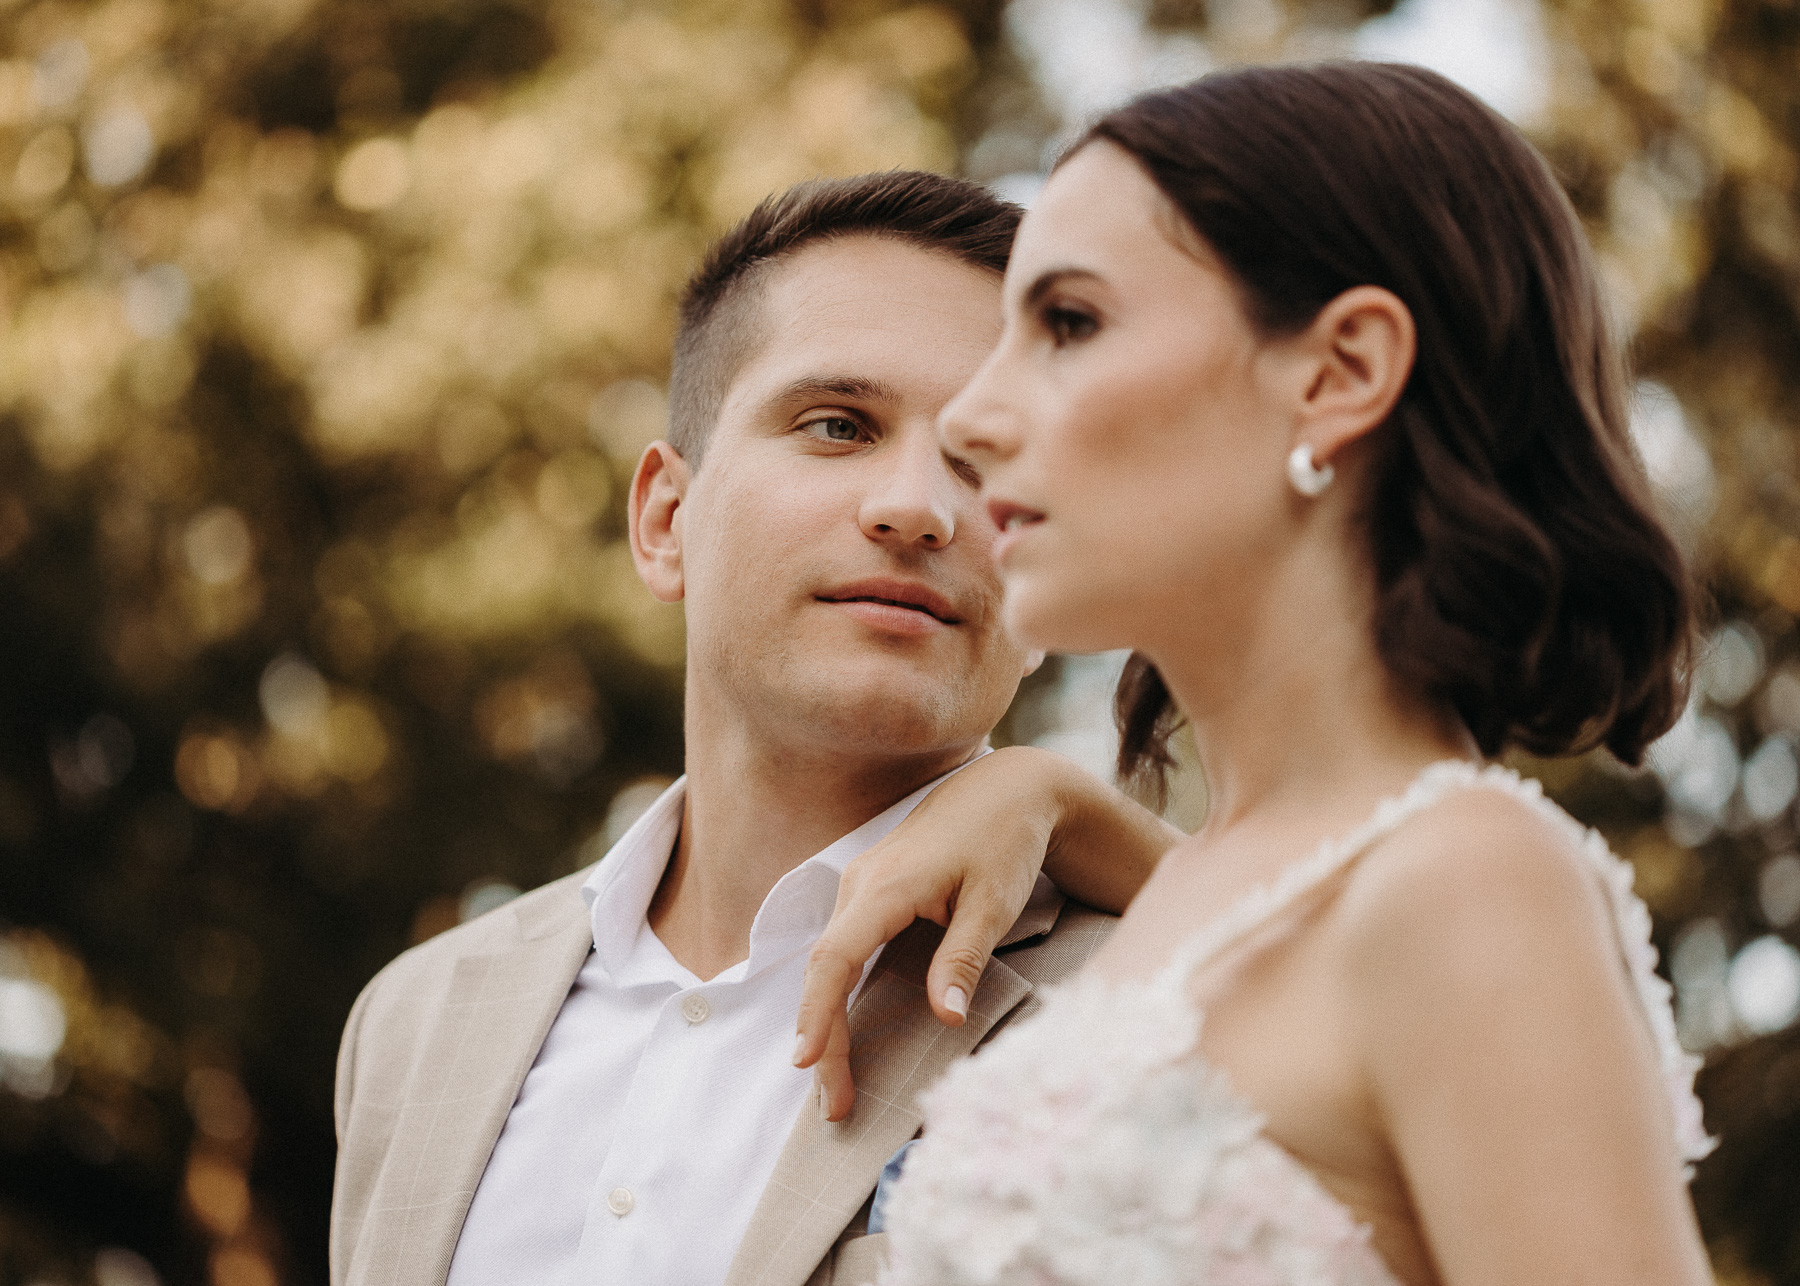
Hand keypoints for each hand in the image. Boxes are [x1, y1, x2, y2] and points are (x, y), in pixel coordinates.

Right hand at [793, 745, 1178, 1119]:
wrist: (1010, 790)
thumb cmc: (1005, 841)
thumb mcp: (994, 903)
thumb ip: (964, 959)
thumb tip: (944, 1018)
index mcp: (886, 885)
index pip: (835, 958)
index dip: (817, 1013)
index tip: (806, 1062)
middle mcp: (860, 883)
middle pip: (823, 969)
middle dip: (821, 1038)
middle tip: (834, 1105)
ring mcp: (860, 885)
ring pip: (828, 962)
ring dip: (827, 1020)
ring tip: (835, 1084)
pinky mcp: (870, 892)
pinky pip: (840, 949)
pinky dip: (837, 994)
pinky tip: (843, 1031)